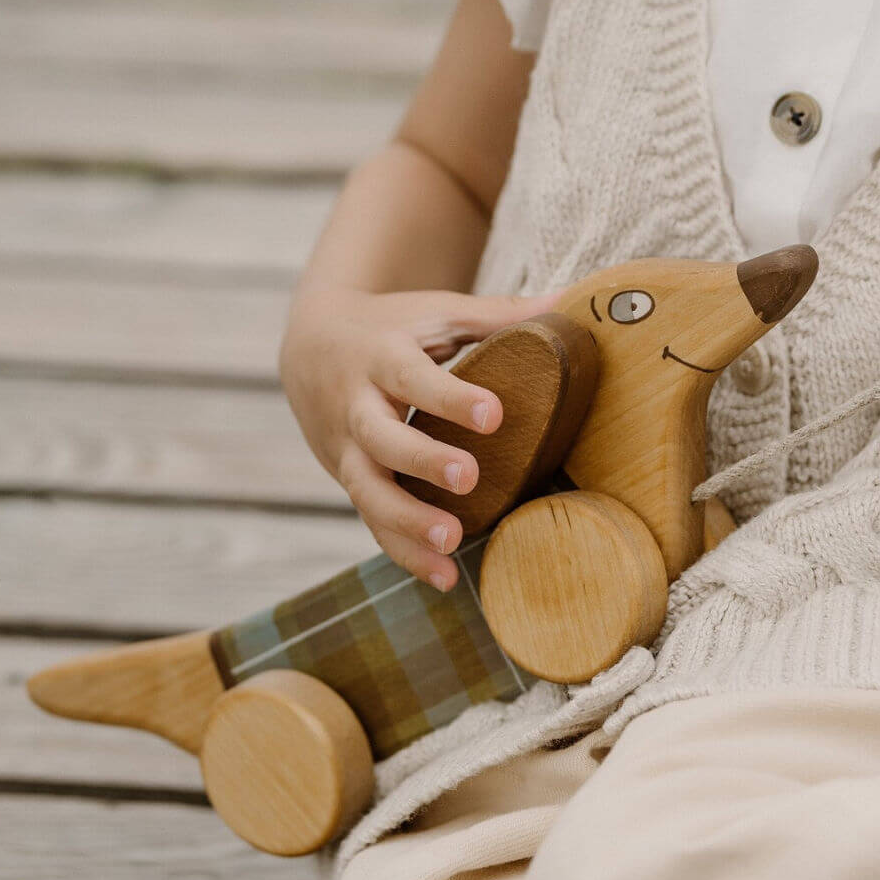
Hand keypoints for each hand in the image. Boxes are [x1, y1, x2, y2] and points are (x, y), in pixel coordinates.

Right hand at [280, 284, 560, 588]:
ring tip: (453, 543)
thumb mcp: (434, 313)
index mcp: (380, 357)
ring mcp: (348, 451)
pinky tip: (445, 577)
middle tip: (468, 477)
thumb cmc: (390, 328)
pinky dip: (404, 553)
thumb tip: (569, 302)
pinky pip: (372, 522)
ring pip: (368, 491)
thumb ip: (496, 314)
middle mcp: (357, 407)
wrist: (310, 350)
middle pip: (381, 438)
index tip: (494, 414)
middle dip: (421, 461)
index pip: (413, 377)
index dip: (449, 397)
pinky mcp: (351, 482)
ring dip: (407, 523)